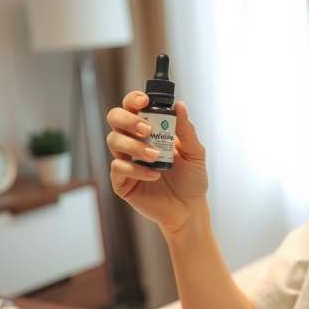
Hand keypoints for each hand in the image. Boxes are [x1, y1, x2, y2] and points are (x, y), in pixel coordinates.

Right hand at [106, 92, 208, 234]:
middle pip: (115, 119)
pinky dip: (136, 170)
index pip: (133, 108)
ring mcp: (126, 161)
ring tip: (155, 157)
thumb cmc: (192, 180)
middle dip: (127, 120)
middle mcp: (134, 142)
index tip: (144, 101)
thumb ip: (186, 130)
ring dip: (134, 146)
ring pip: (113, 141)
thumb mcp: (195, 153)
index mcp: (150, 130)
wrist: (190, 209)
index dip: (133, 100)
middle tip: (146, 130)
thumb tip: (180, 105)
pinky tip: (154, 176)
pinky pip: (118, 168)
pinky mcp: (122, 182)